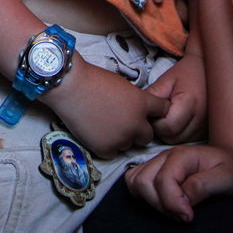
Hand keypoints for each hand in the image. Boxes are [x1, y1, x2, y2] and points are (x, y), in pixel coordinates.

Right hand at [46, 58, 169, 157]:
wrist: (69, 86)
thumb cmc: (93, 79)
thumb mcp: (122, 85)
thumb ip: (135, 101)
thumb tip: (139, 111)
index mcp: (142, 104)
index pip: (163, 111)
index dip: (155, 111)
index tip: (148, 112)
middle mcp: (135, 124)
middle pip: (148, 135)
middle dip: (139, 130)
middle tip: (123, 122)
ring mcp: (120, 138)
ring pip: (129, 144)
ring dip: (121, 138)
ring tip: (105, 124)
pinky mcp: (105, 149)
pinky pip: (112, 152)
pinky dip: (106, 145)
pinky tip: (96, 132)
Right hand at [124, 144, 232, 222]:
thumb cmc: (232, 168)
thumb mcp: (228, 177)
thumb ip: (204, 186)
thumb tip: (184, 199)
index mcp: (183, 156)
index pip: (163, 181)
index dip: (173, 203)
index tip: (189, 217)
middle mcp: (166, 156)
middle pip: (143, 182)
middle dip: (160, 204)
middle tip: (182, 214)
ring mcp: (158, 162)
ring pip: (135, 181)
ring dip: (150, 200)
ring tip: (174, 209)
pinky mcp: (155, 169)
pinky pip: (135, 181)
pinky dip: (144, 195)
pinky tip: (164, 202)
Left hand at [148, 54, 205, 143]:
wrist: (209, 69)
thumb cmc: (186, 72)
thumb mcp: (167, 80)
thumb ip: (153, 96)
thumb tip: (139, 111)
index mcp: (190, 103)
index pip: (167, 127)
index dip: (156, 121)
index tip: (154, 110)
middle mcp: (201, 119)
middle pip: (172, 138)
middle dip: (160, 128)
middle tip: (159, 113)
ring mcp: (206, 127)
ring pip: (179, 141)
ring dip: (169, 132)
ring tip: (169, 115)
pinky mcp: (207, 131)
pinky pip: (187, 140)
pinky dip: (179, 133)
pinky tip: (178, 119)